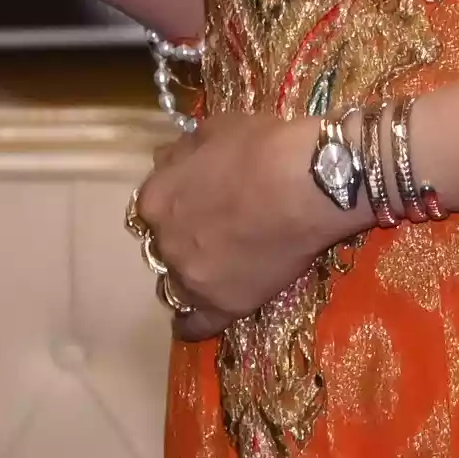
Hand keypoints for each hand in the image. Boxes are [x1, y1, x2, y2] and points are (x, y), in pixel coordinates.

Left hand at [131, 104, 358, 341]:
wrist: (307, 183)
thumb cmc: (262, 148)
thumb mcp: (212, 131)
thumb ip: (182, 152)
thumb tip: (167, 160)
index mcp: (156, 199)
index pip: (151, 208)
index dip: (175, 204)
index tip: (194, 201)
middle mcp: (165, 242)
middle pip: (163, 246)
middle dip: (182, 239)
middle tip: (215, 231)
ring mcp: (192, 277)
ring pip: (174, 285)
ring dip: (187, 277)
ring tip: (213, 271)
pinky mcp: (224, 305)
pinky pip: (196, 325)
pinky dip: (192, 326)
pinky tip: (190, 326)